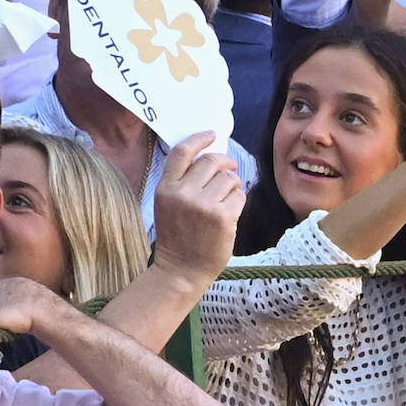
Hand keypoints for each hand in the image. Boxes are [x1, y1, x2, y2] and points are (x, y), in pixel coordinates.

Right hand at [152, 132, 245, 293]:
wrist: (181, 270)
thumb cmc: (178, 236)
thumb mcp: (168, 205)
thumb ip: (182, 181)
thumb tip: (210, 156)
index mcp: (165, 188)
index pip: (182, 152)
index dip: (199, 139)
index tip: (212, 135)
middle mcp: (183, 193)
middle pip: (211, 161)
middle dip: (225, 162)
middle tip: (230, 169)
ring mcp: (203, 205)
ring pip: (229, 177)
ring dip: (233, 184)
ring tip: (227, 198)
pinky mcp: (222, 217)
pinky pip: (239, 195)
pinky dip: (238, 200)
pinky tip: (230, 212)